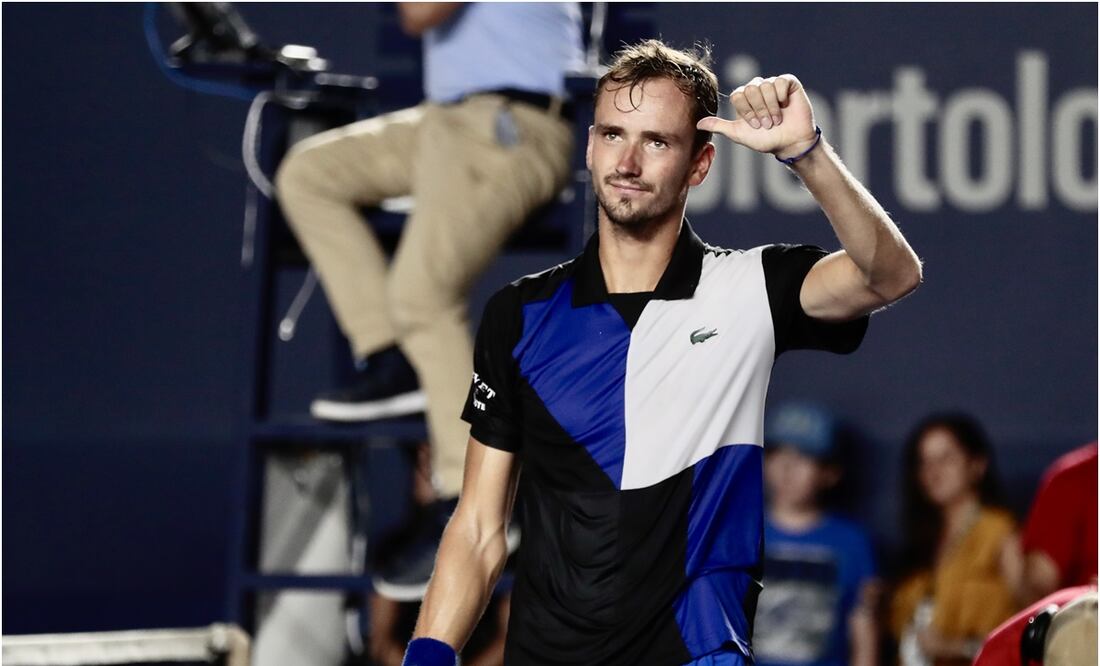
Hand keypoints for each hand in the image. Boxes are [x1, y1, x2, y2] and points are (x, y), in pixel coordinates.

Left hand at [696, 74, 817, 159]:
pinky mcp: (789, 83)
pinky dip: (782, 96)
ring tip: (777, 119)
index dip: (746, 112)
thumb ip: (720, 126)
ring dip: (771, 107)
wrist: (790, 143)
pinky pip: (781, 81)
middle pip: (751, 89)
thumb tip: (698, 124)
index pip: (738, 95)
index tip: (755, 125)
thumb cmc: (765, 139)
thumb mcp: (739, 134)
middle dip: (759, 110)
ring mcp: (773, 84)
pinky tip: (786, 105)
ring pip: (766, 86)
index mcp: (744, 98)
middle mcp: (757, 89)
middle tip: (767, 123)